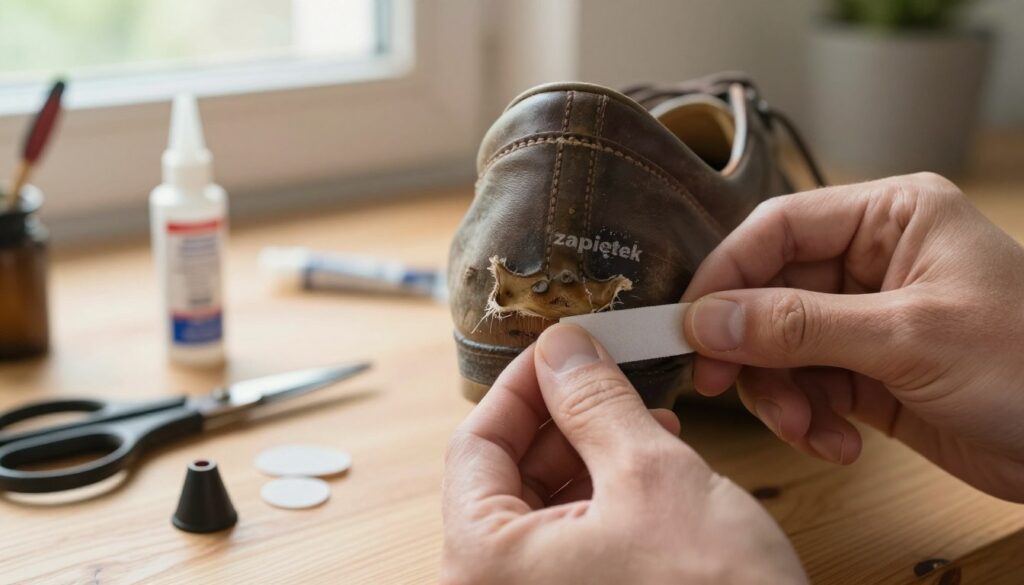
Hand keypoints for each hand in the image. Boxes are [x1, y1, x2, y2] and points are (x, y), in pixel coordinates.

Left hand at [442, 324, 806, 584]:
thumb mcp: (651, 476)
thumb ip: (595, 402)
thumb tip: (562, 348)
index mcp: (485, 563)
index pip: (474, 445)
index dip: (522, 386)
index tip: (560, 350)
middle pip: (504, 475)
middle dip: (562, 419)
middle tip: (607, 377)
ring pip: (540, 506)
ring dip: (588, 454)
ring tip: (643, 421)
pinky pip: (567, 541)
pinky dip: (602, 499)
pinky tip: (649, 470)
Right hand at [682, 173, 1023, 501]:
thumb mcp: (909, 337)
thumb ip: (799, 327)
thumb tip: (707, 321)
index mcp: (890, 218)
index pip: (779, 228)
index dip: (726, 274)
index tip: (689, 323)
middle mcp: (873, 261)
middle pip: (769, 293)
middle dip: (751, 348)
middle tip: (720, 385)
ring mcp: (868, 319)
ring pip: (779, 347)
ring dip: (781, 394)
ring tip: (807, 428)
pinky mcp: (869, 372)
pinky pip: (806, 387)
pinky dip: (808, 419)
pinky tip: (837, 444)